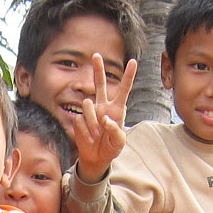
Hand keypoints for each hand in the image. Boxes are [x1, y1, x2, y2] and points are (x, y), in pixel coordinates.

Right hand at [70, 54, 137, 182]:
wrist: (96, 157)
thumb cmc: (111, 148)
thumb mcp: (119, 143)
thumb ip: (116, 131)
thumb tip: (106, 119)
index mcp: (117, 109)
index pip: (123, 90)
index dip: (128, 76)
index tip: (133, 62)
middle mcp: (103, 106)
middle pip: (100, 84)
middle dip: (98, 69)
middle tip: (96, 55)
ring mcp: (91, 112)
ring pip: (87, 104)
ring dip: (91, 120)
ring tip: (96, 134)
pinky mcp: (80, 119)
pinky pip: (80, 119)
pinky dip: (85, 130)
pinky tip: (89, 137)